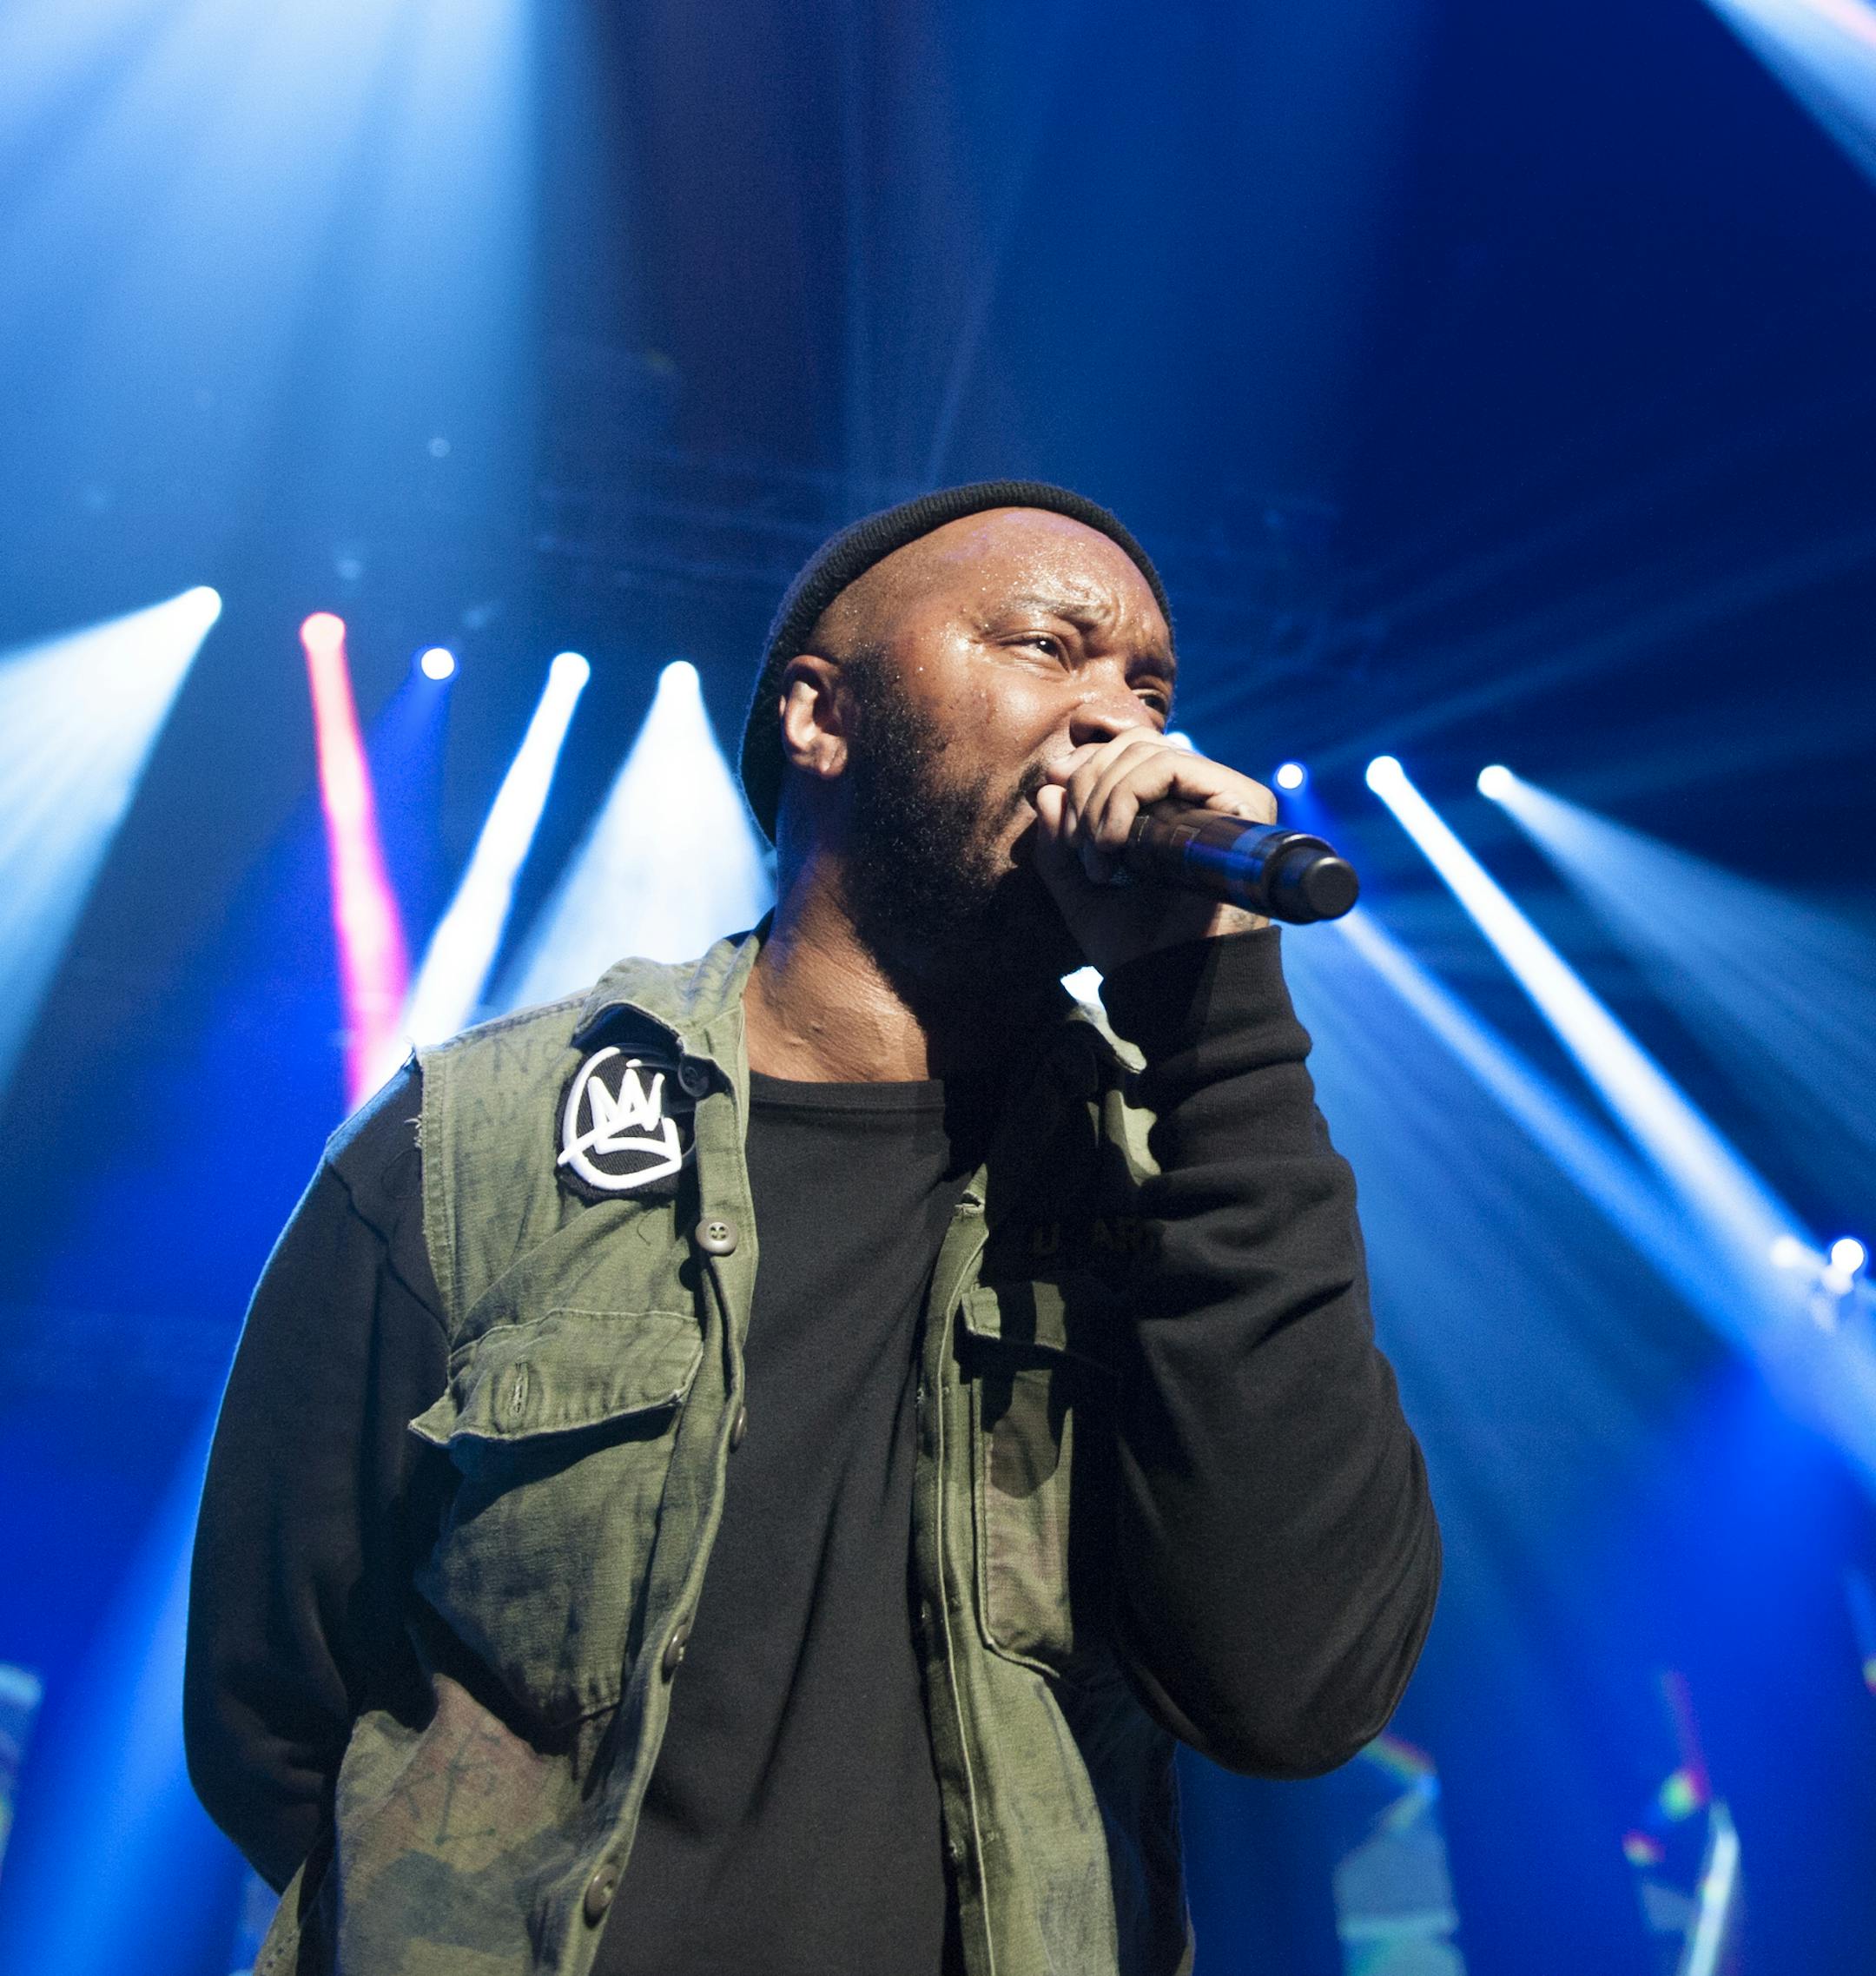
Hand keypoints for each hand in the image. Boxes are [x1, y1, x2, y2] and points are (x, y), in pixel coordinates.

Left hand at [1030, 733, 1277, 974]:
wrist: (1171, 983)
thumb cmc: (1134, 945)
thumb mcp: (1079, 888)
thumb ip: (1059, 843)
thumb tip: (1049, 787)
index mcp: (1171, 810)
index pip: (1127, 749)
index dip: (1085, 761)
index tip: (1053, 788)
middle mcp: (1202, 797)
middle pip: (1133, 743)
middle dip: (1087, 783)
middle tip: (1078, 843)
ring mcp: (1225, 797)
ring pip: (1147, 751)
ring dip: (1102, 798)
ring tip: (1097, 855)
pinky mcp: (1241, 804)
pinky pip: (1169, 766)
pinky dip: (1126, 796)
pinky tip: (1114, 844)